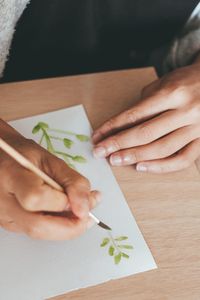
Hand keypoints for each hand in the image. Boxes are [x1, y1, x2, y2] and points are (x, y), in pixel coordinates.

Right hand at [0, 122, 99, 239]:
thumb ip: (71, 181)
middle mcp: (2, 200)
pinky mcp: (8, 224)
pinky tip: (64, 214)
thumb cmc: (23, 155)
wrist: (1, 159)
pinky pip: (35, 231)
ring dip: (66, 228)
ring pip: (37, 233)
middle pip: (36, 226)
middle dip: (70, 227)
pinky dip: (55, 226)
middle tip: (90, 216)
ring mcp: (3, 215)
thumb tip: (86, 206)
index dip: (62, 203)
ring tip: (80, 212)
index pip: (35, 198)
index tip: (84, 201)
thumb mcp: (50, 159)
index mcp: (11, 175)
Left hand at [92, 63, 199, 172]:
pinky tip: (142, 167)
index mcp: (172, 93)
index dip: (113, 127)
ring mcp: (197, 128)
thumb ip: (145, 103)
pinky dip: (161, 167)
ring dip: (136, 157)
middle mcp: (186, 111)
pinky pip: (182, 160)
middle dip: (119, 144)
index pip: (135, 114)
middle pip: (146, 133)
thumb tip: (123, 126)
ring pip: (162, 149)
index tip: (98, 136)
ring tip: (116, 160)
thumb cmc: (186, 81)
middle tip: (101, 152)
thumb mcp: (164, 82)